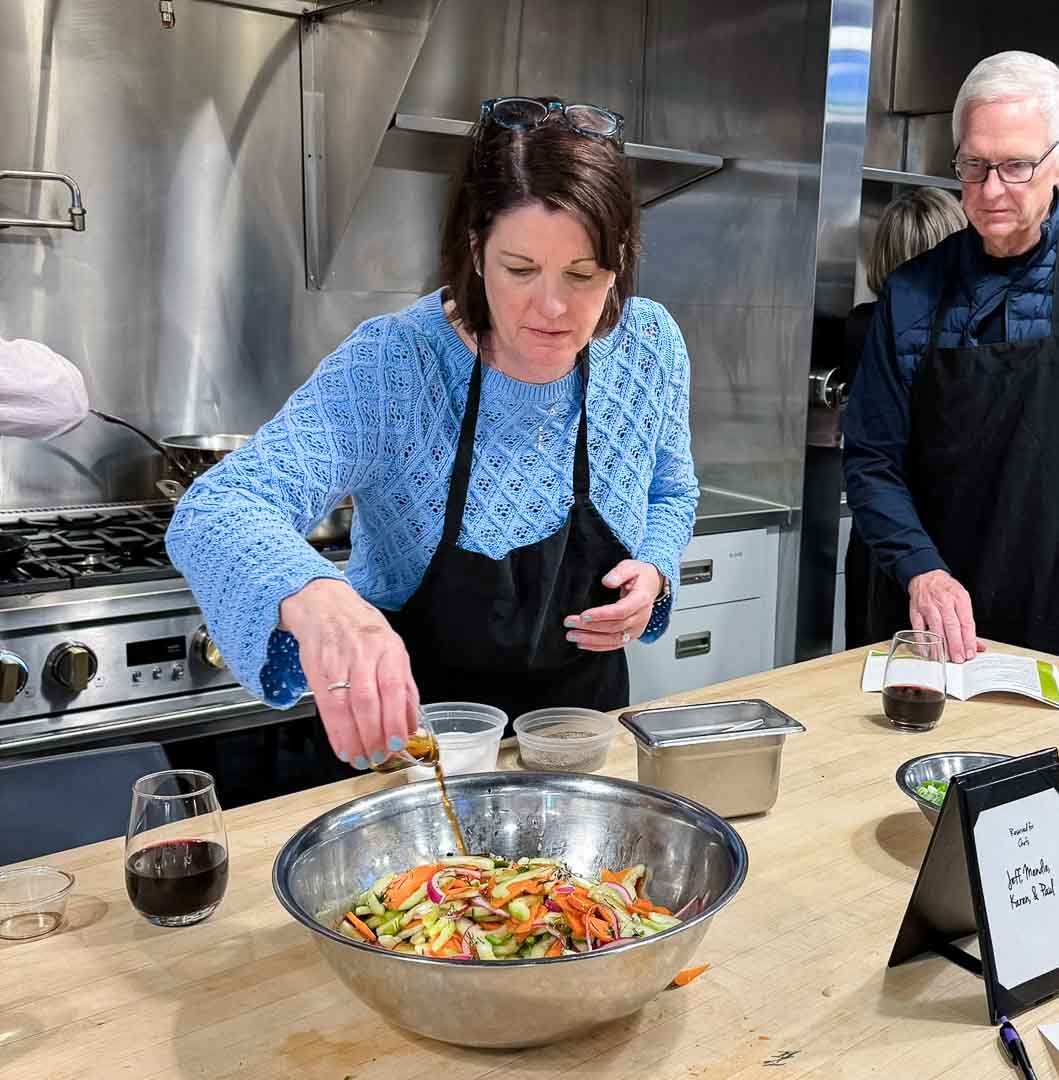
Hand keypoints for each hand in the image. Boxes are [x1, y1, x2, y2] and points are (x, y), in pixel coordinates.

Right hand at [279, 579, 418, 765]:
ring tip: (363, 758)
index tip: (398, 741)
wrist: (324, 605)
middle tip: (381, 756)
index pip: (394, 686)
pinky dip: (336, 732)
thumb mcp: (392, 648)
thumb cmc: (362, 629)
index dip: (395, 717)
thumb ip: (404, 685)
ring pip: (346, 706)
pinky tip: (343, 747)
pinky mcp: (317, 671)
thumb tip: (411, 722)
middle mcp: (363, 654)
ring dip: (355, 738)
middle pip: (368, 700)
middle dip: (375, 734)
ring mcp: (338, 662)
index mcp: (388, 648)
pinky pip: (327, 707)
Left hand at [563, 560, 662, 650]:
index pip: (620, 611)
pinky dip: (598, 646)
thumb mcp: (630, 566)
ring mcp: (637, 628)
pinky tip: (583, 643)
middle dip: (590, 627)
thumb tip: (607, 581)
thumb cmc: (639, 576)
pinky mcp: (632, 634)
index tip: (584, 615)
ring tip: (573, 635)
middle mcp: (641, 617)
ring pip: (614, 639)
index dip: (601, 615)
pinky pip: (615, 644)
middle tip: (570, 623)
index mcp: (641, 600)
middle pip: (614, 627)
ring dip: (591, 640)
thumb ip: (619, 572)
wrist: (651, 585)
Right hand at [907, 569, 983, 662]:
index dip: (969, 639)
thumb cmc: (946, 590)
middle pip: (952, 626)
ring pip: (936, 629)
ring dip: (941, 646)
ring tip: (946, 658)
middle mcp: (944, 602)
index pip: (966, 622)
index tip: (970, 652)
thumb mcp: (963, 601)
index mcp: (959, 599)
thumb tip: (978, 645)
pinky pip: (919, 628)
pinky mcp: (916, 611)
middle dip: (956, 645)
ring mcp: (928, 606)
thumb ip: (969, 624)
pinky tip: (928, 651)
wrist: (926, 576)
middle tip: (959, 658)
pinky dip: (923, 641)